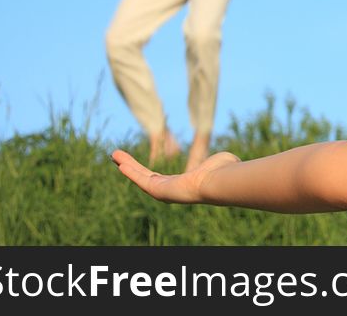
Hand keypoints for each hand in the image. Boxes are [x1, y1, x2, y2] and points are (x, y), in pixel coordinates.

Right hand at [112, 149, 240, 203]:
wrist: (219, 181)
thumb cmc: (224, 172)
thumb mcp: (220, 162)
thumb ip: (220, 161)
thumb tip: (232, 160)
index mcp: (184, 184)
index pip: (160, 179)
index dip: (147, 172)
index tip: (136, 166)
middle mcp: (171, 191)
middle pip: (146, 178)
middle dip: (132, 167)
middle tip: (118, 158)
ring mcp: (164, 192)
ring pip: (141, 177)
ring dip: (127, 166)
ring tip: (114, 154)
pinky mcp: (159, 190)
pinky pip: (141, 179)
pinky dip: (130, 170)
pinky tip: (119, 162)